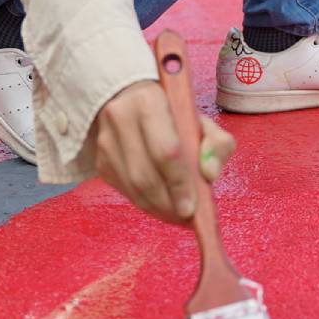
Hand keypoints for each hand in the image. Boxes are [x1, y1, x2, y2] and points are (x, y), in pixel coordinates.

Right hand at [86, 80, 234, 223]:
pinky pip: (125, 191)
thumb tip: (209, 175)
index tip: (191, 208)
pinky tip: (163, 207)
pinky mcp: (101, 161)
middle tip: (188, 217)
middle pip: (145, 175)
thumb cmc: (174, 113)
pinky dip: (146, 205)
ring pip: (133, 188)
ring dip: (158, 209)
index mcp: (148, 101)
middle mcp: (121, 118)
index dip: (179, 183)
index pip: (165, 151)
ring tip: (179, 216)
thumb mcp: (204, 121)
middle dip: (168, 204)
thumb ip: (217, 145)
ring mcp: (106, 141)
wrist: (134, 101)